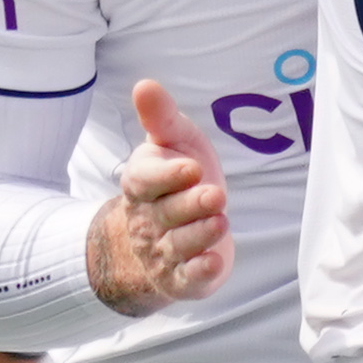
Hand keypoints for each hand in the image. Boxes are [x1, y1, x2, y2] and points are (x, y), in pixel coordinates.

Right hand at [81, 80, 231, 310]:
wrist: (162, 235)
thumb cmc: (174, 181)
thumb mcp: (171, 144)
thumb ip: (161, 118)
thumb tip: (145, 84)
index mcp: (141, 185)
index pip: (145, 180)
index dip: (167, 175)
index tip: (190, 167)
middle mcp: (147, 220)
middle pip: (167, 213)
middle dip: (192, 205)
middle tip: (215, 195)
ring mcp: (162, 252)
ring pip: (178, 245)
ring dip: (200, 234)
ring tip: (220, 220)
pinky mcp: (181, 278)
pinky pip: (186, 279)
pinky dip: (198, 273)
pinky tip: (213, 263)